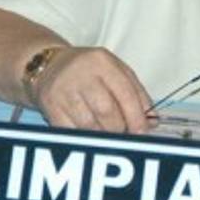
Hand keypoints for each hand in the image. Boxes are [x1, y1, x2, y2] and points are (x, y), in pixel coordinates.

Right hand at [32, 47, 152, 133]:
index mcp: (102, 62)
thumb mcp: (114, 70)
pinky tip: (89, 132)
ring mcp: (63, 90)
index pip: (125, 94)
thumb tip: (152, 120)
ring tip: (106, 132)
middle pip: (108, 112)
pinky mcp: (50, 105)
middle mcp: (81, 73)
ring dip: (103, 135)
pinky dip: (84, 137)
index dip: (137, 117)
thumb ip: (136, 93)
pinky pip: (72, 131)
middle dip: (120, 129)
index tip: (142, 131)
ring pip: (90, 125)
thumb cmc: (88, 71)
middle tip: (124, 133)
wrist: (47, 65)